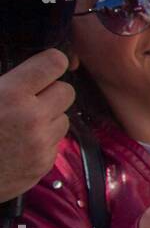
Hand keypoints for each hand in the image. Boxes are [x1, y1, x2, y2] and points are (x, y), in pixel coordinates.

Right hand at [0, 49, 73, 202]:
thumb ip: (4, 81)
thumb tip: (23, 71)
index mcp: (11, 94)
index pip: (54, 63)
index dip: (50, 63)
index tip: (46, 67)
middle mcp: (32, 117)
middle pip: (67, 91)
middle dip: (51, 92)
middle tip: (31, 98)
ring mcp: (40, 143)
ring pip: (63, 118)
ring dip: (48, 118)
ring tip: (21, 125)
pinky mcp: (44, 164)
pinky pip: (55, 143)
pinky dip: (42, 142)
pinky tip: (19, 145)